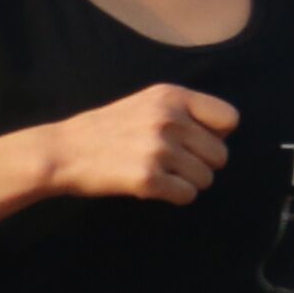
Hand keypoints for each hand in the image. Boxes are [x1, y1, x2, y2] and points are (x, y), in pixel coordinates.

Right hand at [36, 84, 237, 205]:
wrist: (64, 151)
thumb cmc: (108, 129)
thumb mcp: (147, 103)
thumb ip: (184, 111)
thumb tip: (225, 133)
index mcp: (172, 96)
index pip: (229, 119)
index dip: (217, 135)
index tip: (196, 143)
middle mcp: (168, 119)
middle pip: (220, 154)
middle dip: (202, 165)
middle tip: (173, 164)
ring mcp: (158, 149)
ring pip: (206, 178)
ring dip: (187, 182)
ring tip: (160, 174)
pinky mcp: (148, 178)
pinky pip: (187, 195)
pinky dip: (174, 196)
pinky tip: (153, 186)